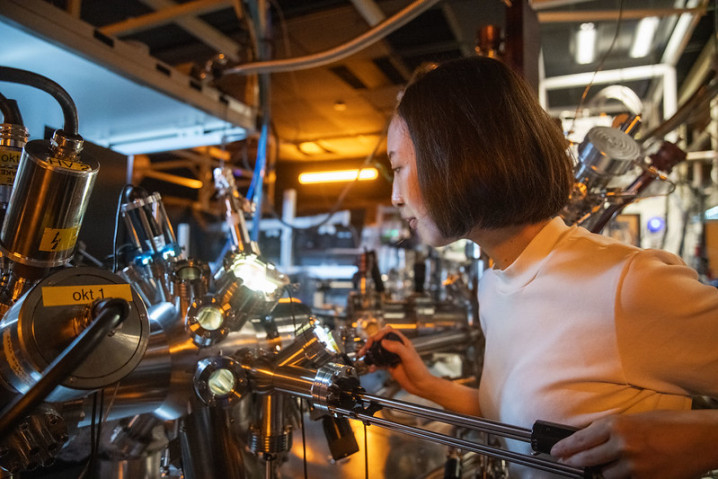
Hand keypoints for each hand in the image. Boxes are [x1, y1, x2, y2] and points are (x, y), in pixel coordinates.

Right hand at [357, 327, 435, 397]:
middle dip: (372, 342)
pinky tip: (372, 368)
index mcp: (403, 343)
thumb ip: (397, 347)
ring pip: (378, 352)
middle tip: (366, 347)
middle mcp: (397, 349)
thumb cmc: (419, 370)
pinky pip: (379, 363)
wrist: (420, 385)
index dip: (381, 333)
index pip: (389, 332)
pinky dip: (374, 365)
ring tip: (364, 356)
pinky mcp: (390, 366)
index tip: (375, 339)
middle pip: (381, 340)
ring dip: (370, 353)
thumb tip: (384, 342)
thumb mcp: (408, 356)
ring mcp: (393, 357)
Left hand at [550, 409, 717, 478]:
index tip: (556, 451)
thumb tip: (591, 439)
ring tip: (597, 469)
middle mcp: (622, 445)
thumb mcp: (635, 419)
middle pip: (587, 459)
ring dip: (600, 473)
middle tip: (566, 463)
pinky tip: (621, 474)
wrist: (701, 437)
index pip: (581, 439)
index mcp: (616, 425)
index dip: (565, 447)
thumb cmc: (671, 424)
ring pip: (605, 475)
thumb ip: (612, 430)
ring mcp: (635, 465)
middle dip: (574, 462)